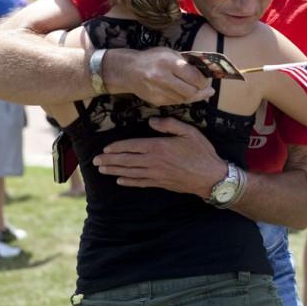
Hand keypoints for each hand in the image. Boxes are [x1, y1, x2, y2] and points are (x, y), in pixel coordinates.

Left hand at [92, 117, 226, 195]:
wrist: (210, 177)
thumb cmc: (202, 152)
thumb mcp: (189, 132)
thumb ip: (169, 124)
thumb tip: (152, 122)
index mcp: (159, 147)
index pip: (132, 146)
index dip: (117, 147)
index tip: (106, 148)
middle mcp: (154, 162)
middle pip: (127, 160)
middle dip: (110, 160)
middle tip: (95, 161)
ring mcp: (156, 174)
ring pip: (130, 172)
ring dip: (114, 171)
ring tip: (102, 169)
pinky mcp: (160, 183)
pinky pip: (140, 182)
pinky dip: (128, 182)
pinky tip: (120, 180)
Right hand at [104, 47, 214, 106]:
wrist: (128, 70)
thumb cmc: (152, 59)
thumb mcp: (169, 53)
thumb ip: (186, 63)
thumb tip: (204, 73)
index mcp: (169, 62)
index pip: (194, 77)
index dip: (204, 81)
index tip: (207, 81)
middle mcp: (163, 77)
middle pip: (190, 91)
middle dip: (201, 91)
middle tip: (206, 90)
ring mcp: (158, 91)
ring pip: (183, 99)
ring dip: (192, 96)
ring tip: (197, 91)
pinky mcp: (155, 100)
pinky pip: (174, 102)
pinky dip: (181, 98)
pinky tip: (183, 93)